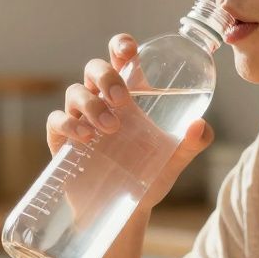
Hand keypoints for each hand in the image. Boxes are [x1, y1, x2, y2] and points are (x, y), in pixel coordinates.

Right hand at [45, 33, 214, 210]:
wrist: (125, 212)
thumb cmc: (148, 177)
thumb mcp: (174, 160)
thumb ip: (192, 143)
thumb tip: (201, 126)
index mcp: (130, 95)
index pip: (121, 58)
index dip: (121, 46)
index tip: (129, 51)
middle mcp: (102, 100)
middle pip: (94, 68)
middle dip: (106, 76)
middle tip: (122, 100)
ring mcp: (79, 118)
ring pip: (75, 91)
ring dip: (92, 104)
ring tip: (110, 128)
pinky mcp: (62, 139)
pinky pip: (57, 119)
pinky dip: (69, 123)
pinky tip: (85, 137)